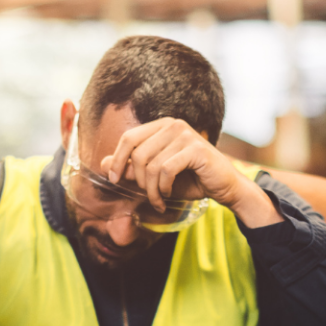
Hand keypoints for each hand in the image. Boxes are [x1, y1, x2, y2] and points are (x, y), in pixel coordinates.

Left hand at [101, 118, 280, 227]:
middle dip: (137, 180)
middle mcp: (173, 125)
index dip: (116, 159)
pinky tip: (167, 196)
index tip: (113, 179)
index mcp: (161, 126)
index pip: (128, 137)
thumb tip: (102, 164)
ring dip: (151, 190)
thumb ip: (130, 168)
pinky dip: (163, 188)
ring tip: (158, 200)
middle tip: (147, 195)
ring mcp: (185, 135)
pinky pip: (166, 170)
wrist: (223, 186)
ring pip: (151, 165)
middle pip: (137, 153)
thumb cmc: (189, 179)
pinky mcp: (195, 149)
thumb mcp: (154, 176)